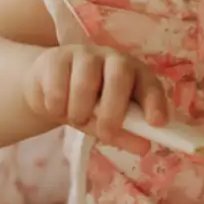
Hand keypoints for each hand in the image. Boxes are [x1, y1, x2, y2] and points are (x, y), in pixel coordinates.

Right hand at [24, 44, 167, 154]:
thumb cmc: (87, 105)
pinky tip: (57, 108)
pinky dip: (57, 107)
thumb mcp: (107, 122)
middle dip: (113, 111)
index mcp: (134, 73)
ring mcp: (84, 55)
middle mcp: (113, 59)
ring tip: (77, 120)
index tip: (156, 123)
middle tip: (106, 133)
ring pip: (85, 83)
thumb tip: (143, 147)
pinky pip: (57, 87)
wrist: (48, 89)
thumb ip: (125, 133)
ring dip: (80, 112)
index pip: (150, 84)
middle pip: (119, 78)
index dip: (155, 102)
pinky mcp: (56, 58)